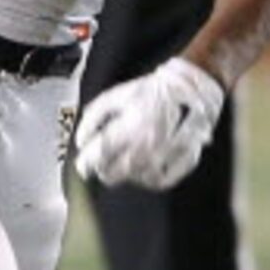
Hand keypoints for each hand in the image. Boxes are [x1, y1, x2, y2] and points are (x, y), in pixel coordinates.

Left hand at [75, 57, 224, 190]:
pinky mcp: (182, 161)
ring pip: (135, 179)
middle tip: (100, 165)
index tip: (82, 166)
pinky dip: (146, 179)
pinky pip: (159, 181)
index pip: (100, 154)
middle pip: (115, 173)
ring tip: (121, 163)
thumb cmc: (149, 91)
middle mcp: (147, 144)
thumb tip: (81, 141)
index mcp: (129, 126)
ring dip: (124, 174)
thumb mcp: (115, 96)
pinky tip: (141, 170)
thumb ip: (93, 117)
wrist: (188, 88)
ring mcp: (166, 155)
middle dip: (102, 171)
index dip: (86, 164)